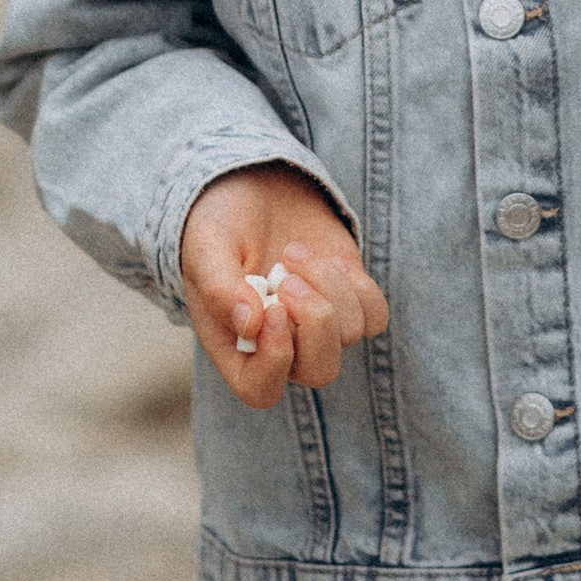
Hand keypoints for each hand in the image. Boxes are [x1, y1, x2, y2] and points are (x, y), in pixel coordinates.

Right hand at [180, 167, 389, 411]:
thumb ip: (219, 287)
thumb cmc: (220, 226)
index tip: (274, 309)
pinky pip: (374, 315)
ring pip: (349, 334)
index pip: (261, 390)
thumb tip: (251, 325)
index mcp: (237, 348)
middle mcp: (282, 346)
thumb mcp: (206, 248)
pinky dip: (358, 285)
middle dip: (314, 320)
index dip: (275, 360)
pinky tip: (326, 259)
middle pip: (320, 371)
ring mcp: (320, 326)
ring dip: (327, 286)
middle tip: (286, 276)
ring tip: (293, 251)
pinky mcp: (349, 300)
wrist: (252, 190)